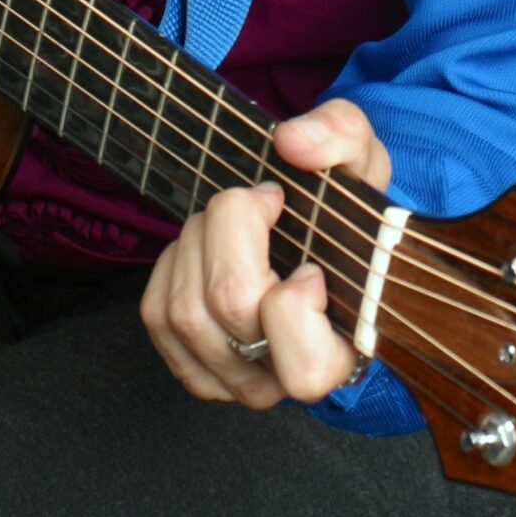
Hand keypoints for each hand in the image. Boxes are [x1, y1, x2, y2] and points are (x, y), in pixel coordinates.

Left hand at [140, 97, 391, 408]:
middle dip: (232, 227)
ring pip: (185, 309)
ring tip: (232, 223)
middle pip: (229, 306)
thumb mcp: (358, 157)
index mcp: (341, 352)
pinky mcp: (192, 365)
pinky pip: (157, 314)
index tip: (309, 265)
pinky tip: (205, 250)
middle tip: (260, 205)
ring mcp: (234, 379)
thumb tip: (292, 144)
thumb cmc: (340, 210)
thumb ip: (339, 135)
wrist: (311, 235)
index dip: (294, 305)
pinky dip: (173, 265)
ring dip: (199, 241)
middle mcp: (284, 380)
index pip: (306, 367)